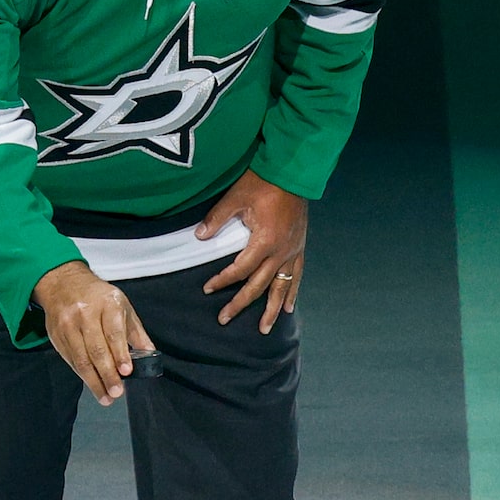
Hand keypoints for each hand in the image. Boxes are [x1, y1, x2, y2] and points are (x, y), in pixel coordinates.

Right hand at [33, 261, 153, 404]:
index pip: (113, 332)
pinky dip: (83, 375)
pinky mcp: (57, 336)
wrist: (63, 284)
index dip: (120, 354)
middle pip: (96, 349)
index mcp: (107, 303)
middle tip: (117, 392)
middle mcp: (85, 313)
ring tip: (106, 396)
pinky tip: (93, 385)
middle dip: (107, 374)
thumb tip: (149, 355)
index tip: (126, 371)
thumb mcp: (123, 307)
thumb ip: (136, 332)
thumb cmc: (98, 297)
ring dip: (94, 381)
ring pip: (81, 358)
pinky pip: (71, 360)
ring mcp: (68, 325)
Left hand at [196, 170, 306, 330]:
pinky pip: (296, 275)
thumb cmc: (263, 182)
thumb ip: (217, 218)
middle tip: (225, 319)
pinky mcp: (299, 247)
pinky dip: (292, 292)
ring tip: (265, 328)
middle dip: (241, 304)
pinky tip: (288, 308)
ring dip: (272, 309)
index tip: (208, 289)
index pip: (239, 270)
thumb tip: (199, 236)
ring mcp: (292, 251)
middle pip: (259, 285)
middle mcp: (280, 252)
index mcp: (264, 242)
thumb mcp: (236, 197)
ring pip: (281, 287)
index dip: (222, 280)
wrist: (293, 171)